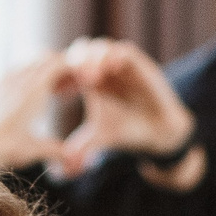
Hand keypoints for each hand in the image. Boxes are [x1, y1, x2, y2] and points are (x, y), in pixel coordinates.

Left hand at [0, 52, 75, 172]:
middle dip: (63, 68)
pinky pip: (22, 67)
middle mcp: (20, 81)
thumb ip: (59, 150)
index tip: (82, 82)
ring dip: (49, 70)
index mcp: (34, 92)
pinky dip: (35, 73)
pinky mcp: (0, 83)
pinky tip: (40, 93)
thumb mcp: (37, 149)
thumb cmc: (10, 148)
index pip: (58, 63)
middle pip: (48, 58)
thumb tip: (76, 159)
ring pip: (35, 61)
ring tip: (59, 92)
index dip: (73, 69)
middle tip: (73, 87)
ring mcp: (8, 80)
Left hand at [54, 39, 196, 176]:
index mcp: (89, 81)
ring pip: (101, 46)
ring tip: (88, 78)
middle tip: (71, 84)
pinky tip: (108, 70)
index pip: (69, 66)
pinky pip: (125, 51)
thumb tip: (60, 169)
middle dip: (74, 63)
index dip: (60, 76)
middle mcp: (104, 69)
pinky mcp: (140, 65)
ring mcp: (122, 65)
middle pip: (81, 50)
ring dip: (92, 58)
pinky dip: (115, 56)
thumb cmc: (127, 130)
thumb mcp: (100, 137)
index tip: (57, 94)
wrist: (157, 132)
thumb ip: (80, 145)